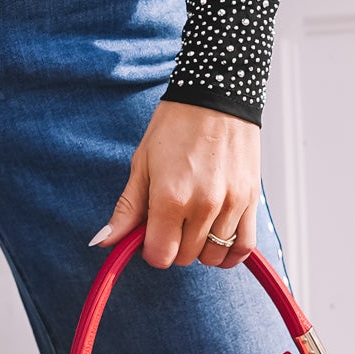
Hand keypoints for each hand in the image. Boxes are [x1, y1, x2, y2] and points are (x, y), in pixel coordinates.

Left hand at [92, 100, 259, 270]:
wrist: (216, 95)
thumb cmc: (175, 126)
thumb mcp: (142, 164)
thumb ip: (127, 209)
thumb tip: (103, 242)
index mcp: (170, 197)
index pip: (160, 255)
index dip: (149, 250)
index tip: (149, 233)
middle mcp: (203, 205)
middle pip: (185, 258)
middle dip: (173, 246)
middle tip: (170, 220)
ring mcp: (231, 204)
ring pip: (214, 256)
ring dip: (200, 248)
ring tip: (193, 223)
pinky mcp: (251, 200)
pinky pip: (245, 246)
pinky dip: (231, 252)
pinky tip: (217, 238)